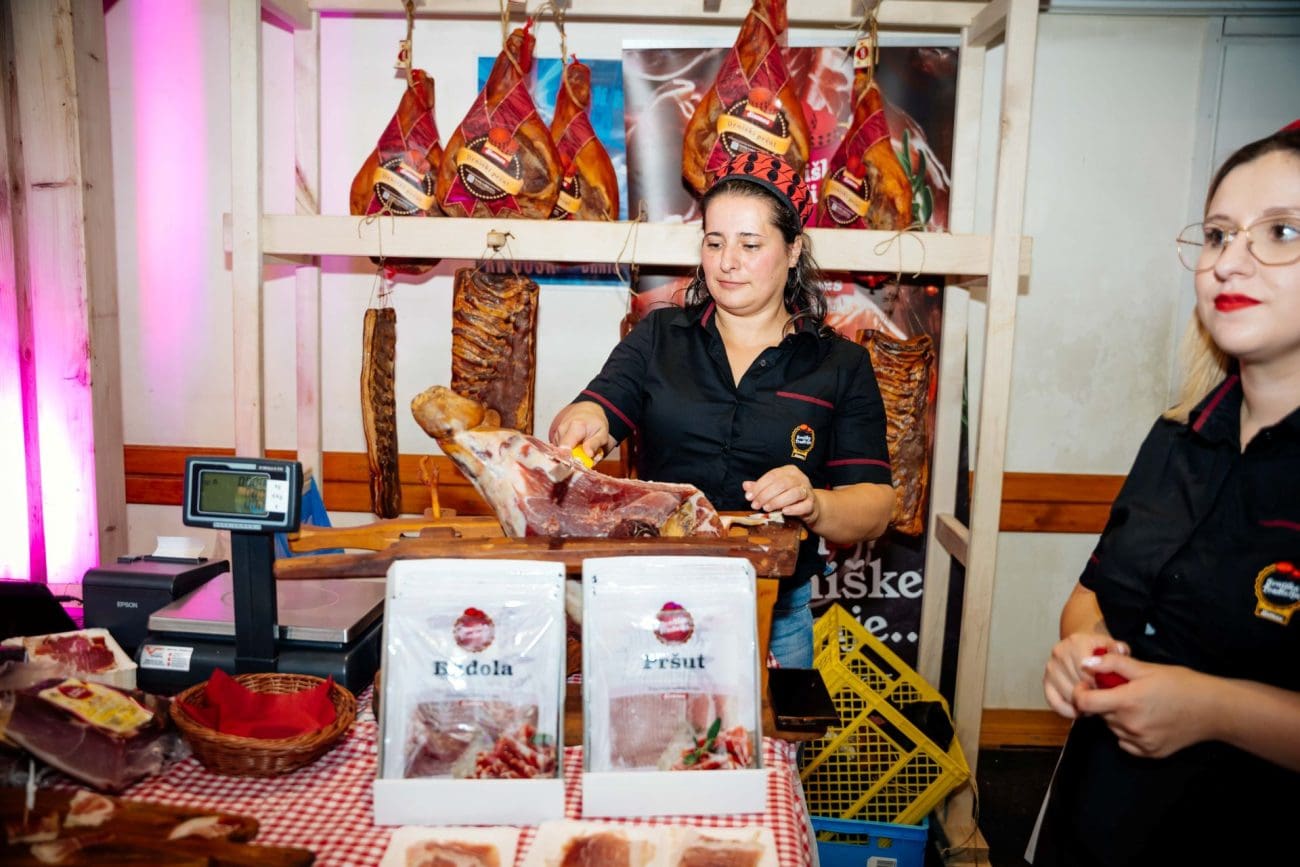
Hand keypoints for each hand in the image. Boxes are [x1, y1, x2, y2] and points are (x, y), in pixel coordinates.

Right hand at [548, 401, 612, 458]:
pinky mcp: (555, 439)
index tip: (577, 467)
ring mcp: (557, 434)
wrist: (587, 412)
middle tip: (586, 459)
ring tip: (582, 452)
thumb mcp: (602, 433)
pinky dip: (568, 454)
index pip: (565, 448)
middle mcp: (562, 430)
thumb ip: (595, 443)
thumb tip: (588, 454)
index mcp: (575, 427)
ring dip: (572, 457)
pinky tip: (576, 450)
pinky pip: (560, 452)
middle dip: (573, 461)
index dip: (569, 461)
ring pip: (561, 454)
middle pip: (562, 454)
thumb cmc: (595, 423)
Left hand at [742, 466, 818, 521]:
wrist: (811, 506)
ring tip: (766, 508)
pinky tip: (784, 512)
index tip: (749, 497)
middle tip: (755, 505)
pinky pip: (804, 505)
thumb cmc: (789, 497)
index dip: (759, 486)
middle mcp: (800, 478)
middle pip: (781, 484)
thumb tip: (745, 486)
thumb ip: (761, 487)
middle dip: (765, 495)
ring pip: (793, 493)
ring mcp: (808, 490)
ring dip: (777, 501)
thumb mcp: (774, 490)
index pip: (772, 475)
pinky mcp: (812, 504)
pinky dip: (793, 509)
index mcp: (789, 471)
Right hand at [1043, 632, 1128, 719]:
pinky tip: (1080, 709)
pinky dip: (1067, 710)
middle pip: (1077, 685)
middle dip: (1092, 696)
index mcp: (1076, 643)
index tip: (1110, 693)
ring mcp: (1051, 668)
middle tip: (1104, 701)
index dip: (1100, 687)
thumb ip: (1119, 650)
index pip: (1086, 672)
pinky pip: (1054, 702)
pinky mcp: (1045, 681)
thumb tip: (1120, 651)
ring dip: (1082, 704)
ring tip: (1094, 704)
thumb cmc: (1098, 649)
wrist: (1080, 644)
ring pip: (1068, 695)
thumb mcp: (1112, 646)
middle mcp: (1059, 653)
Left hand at [1074, 655, 1212, 757]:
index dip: (1081, 692)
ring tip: (1140, 704)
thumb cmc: (1181, 684)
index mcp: (1127, 702)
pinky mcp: (1150, 753)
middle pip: (1100, 714)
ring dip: (1117, 716)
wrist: (1213, 710)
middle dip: (1104, 701)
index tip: (1088, 684)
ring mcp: (1140, 742)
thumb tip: (1085, 664)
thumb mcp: (1146, 668)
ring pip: (1113, 728)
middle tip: (1124, 690)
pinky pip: (1126, 742)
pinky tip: (1146, 720)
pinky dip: (1128, 732)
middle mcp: (1130, 726)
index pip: (1084, 703)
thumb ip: (1112, 665)